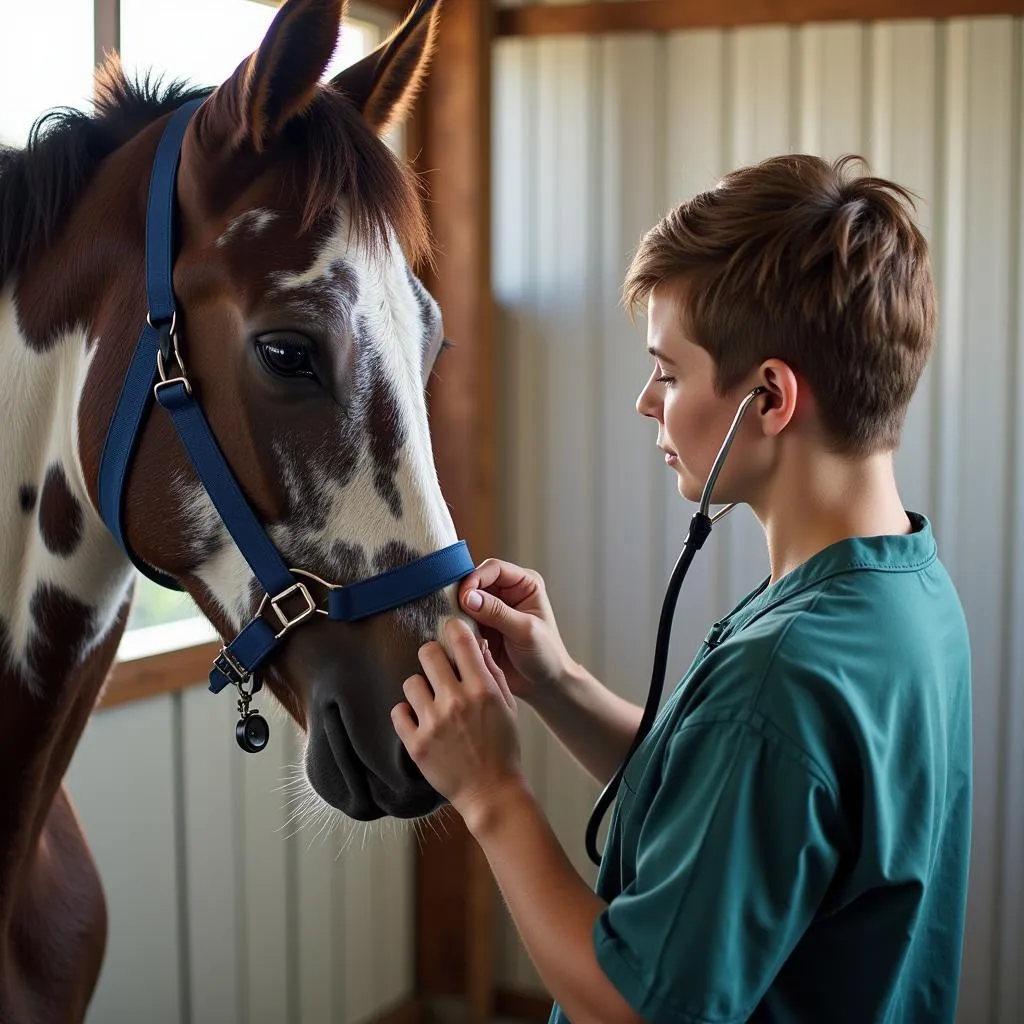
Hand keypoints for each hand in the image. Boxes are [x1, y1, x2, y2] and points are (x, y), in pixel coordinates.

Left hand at [392, 618, 525, 827]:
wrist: (492, 792)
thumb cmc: (503, 748)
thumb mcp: (507, 706)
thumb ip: (492, 673)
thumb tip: (477, 644)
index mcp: (482, 689)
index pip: (460, 640)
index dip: (452, 629)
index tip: (449, 631)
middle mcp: (455, 701)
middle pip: (427, 653)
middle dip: (432, 658)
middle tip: (436, 670)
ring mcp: (433, 723)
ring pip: (410, 682)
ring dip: (419, 689)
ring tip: (430, 703)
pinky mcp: (416, 743)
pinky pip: (398, 712)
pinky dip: (407, 715)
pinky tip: (419, 721)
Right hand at [457, 559, 573, 701]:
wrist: (544, 685)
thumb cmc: (546, 655)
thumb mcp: (524, 631)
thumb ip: (497, 612)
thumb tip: (468, 597)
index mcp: (524, 584)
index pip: (493, 568)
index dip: (476, 579)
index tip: (463, 597)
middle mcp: (507, 592)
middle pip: (475, 582)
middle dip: (463, 596)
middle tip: (454, 613)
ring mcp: (492, 610)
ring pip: (465, 601)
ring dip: (458, 612)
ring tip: (456, 627)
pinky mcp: (481, 627)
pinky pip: (462, 620)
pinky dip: (457, 627)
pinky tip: (456, 637)